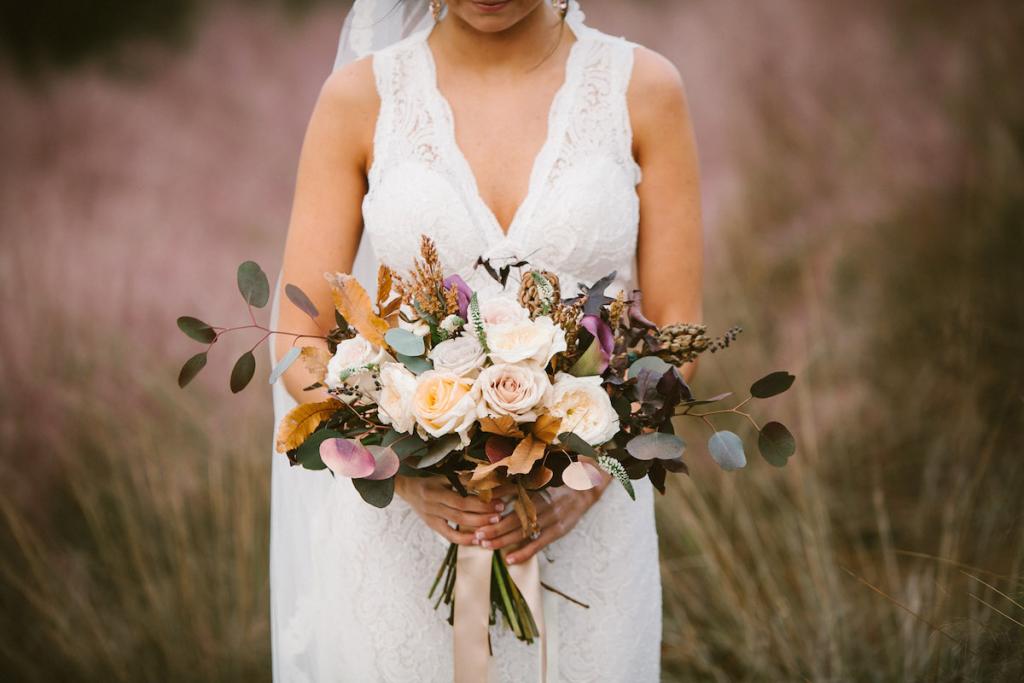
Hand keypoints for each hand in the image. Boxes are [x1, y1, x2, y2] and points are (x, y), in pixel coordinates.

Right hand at [395, 475, 513, 544]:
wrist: (407, 490)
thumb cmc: (430, 481)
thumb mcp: (444, 477)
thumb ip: (463, 480)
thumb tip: (486, 479)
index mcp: (436, 491)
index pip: (462, 500)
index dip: (481, 504)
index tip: (497, 502)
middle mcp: (433, 506)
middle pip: (461, 514)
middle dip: (482, 516)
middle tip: (500, 514)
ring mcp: (432, 518)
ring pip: (456, 525)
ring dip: (477, 527)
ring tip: (493, 526)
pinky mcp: (432, 526)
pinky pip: (449, 536)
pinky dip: (464, 539)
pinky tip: (477, 540)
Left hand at [471, 472, 611, 564]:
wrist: (588, 485)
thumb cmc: (560, 478)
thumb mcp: (540, 474)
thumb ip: (517, 479)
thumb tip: (493, 482)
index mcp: (536, 487)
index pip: (509, 498)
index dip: (493, 508)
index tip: (477, 514)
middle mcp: (542, 503)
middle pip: (513, 518)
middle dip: (493, 528)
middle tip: (476, 535)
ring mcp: (551, 518)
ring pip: (523, 532)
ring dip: (503, 540)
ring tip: (485, 546)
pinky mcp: (559, 530)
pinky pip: (539, 543)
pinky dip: (524, 552)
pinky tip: (510, 559)